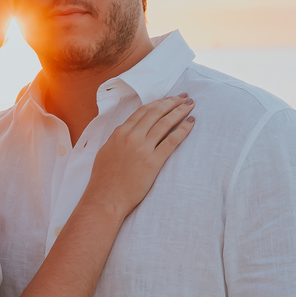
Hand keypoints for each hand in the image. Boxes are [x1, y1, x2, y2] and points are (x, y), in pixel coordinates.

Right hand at [85, 95, 193, 219]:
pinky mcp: (153, 162)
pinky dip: (183, 130)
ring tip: (190, 106)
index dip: (158, 103)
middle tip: (184, 97)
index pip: (143, 111)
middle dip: (172, 102)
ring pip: (165, 123)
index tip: (169, 99)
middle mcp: (131, 136)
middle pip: (156, 112)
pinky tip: (191, 123)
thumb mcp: (106, 152)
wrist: (106, 198)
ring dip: (180, 112)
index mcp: (120, 133)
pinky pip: (172, 141)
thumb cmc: (104, 180)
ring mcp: (142, 148)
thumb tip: (127, 131)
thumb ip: (118, 139)